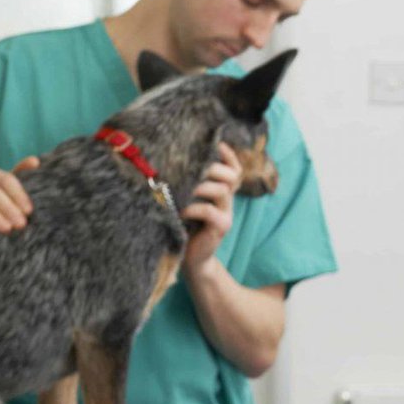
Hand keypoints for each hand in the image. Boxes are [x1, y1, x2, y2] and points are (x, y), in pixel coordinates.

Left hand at [182, 142, 241, 275]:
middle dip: (211, 167)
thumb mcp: (186, 199)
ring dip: (199, 186)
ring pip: (221, 190)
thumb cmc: (183, 225)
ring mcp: (227, 214)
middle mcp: (227, 200)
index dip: (228, 155)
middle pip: (230, 175)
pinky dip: (193, 208)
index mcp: (221, 190)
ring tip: (181, 188)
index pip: (234, 168)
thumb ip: (187, 182)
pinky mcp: (221, 227)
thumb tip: (169, 157)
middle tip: (189, 168)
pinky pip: (209, 211)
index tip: (215, 145)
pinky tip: (180, 211)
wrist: (191, 258)